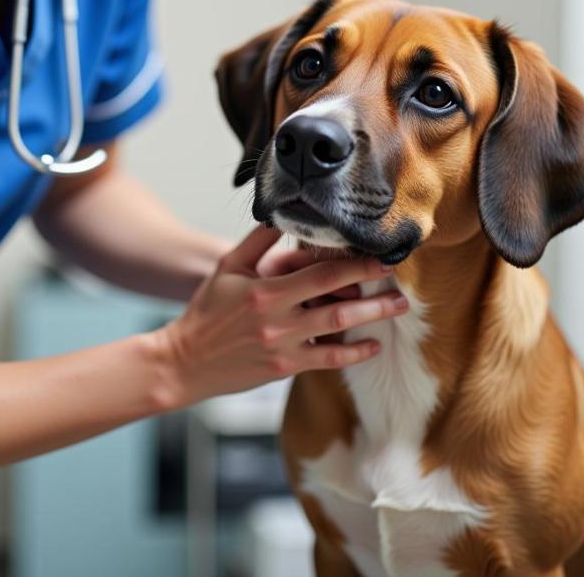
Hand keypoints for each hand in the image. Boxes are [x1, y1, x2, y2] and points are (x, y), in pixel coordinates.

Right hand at [156, 226, 407, 406]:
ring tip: (397, 308)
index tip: (378, 256)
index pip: (320, 273)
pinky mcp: (284, 369)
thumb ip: (258, 241)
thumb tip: (282, 213)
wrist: (184, 361)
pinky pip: (326, 361)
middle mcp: (277, 319)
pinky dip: (352, 354)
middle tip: (399, 281)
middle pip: (337, 302)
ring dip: (371, 318)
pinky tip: (372, 346)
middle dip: (373, 290)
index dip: (354, 264)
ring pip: (337, 331)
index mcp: (265, 290)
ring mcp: (283, 346)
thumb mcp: (228, 267)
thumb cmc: (206, 311)